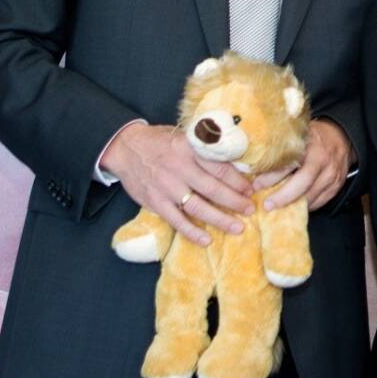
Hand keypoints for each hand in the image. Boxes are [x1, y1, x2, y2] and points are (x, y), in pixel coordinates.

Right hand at [101, 123, 253, 245]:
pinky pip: (176, 220)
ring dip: (220, 219)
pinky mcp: (155, 202)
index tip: (251, 189)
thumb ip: (205, 150)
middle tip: (250, 209)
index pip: (220, 168)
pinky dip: (191, 231)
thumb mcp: (185, 137)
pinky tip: (206, 240)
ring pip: (198, 207)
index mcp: (190, 150)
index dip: (238, 181)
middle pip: (213, 189)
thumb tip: (236, 163)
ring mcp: (166, 187)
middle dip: (235, 201)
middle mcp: (179, 168)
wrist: (125, 148)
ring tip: (237, 227)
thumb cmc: (161, 142)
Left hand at [252, 119, 354, 211]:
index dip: (271, 177)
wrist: (342, 138)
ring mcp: (332, 175)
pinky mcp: (336, 186)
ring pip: (311, 196)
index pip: (289, 164)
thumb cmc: (313, 137)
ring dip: (293, 204)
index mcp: (310, 145)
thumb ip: (280, 147)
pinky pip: (319, 202)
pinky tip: (294, 207)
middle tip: (266, 205)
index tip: (255, 186)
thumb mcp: (297, 135)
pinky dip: (305, 206)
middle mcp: (323, 160)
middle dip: (283, 197)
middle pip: (302, 184)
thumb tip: (249, 163)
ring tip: (276, 208)